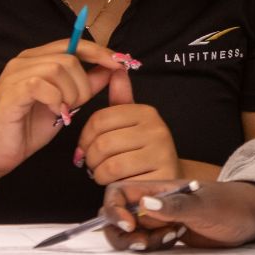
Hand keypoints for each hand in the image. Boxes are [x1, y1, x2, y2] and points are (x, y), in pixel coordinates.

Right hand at [0, 39, 121, 179]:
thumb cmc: (26, 128)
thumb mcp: (66, 105)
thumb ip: (86, 86)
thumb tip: (112, 69)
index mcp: (37, 59)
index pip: (74, 44)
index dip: (99, 52)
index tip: (121, 63)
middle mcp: (24, 61)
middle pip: (70, 56)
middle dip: (84, 83)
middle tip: (78, 105)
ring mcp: (15, 75)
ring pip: (59, 68)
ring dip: (71, 93)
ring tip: (65, 111)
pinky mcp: (10, 92)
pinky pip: (43, 84)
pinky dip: (56, 100)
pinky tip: (56, 114)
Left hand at [77, 67, 179, 184]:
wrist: (169, 179)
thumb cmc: (142, 151)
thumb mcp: (130, 123)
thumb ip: (120, 99)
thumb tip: (116, 67)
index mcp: (145, 112)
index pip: (99, 120)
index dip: (85, 137)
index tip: (86, 147)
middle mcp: (157, 129)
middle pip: (102, 143)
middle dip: (91, 159)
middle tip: (94, 165)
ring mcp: (161, 154)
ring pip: (109, 165)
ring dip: (99, 174)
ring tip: (105, 174)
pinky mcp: (161, 178)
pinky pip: (120, 182)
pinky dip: (112, 186)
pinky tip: (118, 183)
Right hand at [101, 180, 254, 251]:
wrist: (249, 218)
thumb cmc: (230, 203)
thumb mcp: (204, 204)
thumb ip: (175, 205)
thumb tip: (145, 204)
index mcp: (156, 188)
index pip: (118, 193)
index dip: (114, 209)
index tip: (129, 225)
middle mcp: (152, 203)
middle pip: (117, 218)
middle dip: (122, 234)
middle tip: (143, 243)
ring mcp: (158, 221)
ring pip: (129, 235)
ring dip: (139, 243)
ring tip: (168, 238)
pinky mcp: (165, 236)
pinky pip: (145, 245)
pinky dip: (151, 248)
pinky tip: (174, 240)